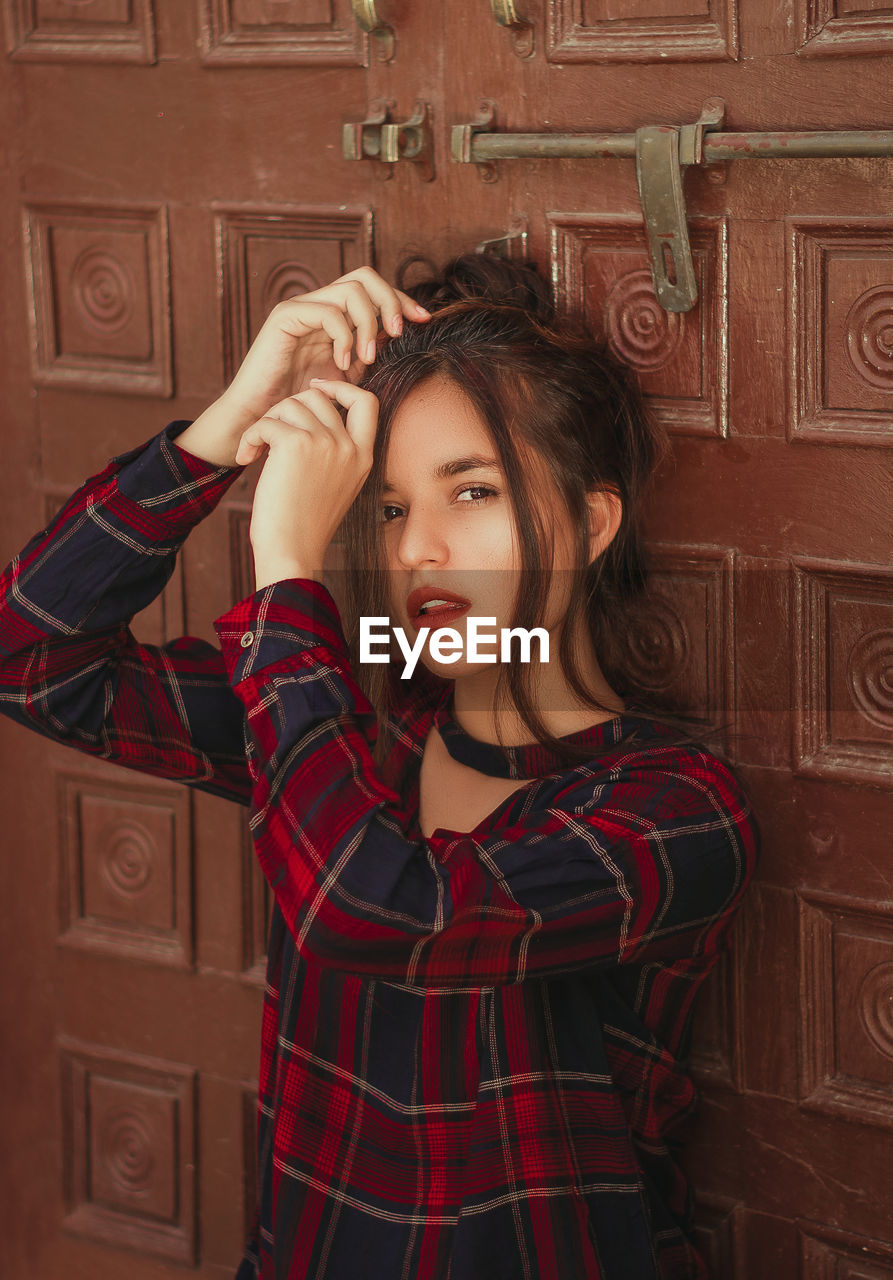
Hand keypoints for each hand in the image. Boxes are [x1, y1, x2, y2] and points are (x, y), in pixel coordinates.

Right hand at [175, 267, 428, 466]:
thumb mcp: (348, 381)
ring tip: (368, 358)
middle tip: (399, 334)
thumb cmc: (303, 409)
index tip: (424, 322)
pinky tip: (343, 364)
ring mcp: (301, 309)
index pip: (374, 290)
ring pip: (351, 289)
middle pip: (365, 276)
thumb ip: (369, 358)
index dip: (401, 300)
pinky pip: (328, 311)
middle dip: (391, 301)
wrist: (262, 422)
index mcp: (335, 318)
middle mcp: (318, 306)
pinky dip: (344, 336)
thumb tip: (403, 342)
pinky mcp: (285, 318)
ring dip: (369, 322)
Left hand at [235, 380, 377, 590]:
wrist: (292, 553)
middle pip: (319, 397)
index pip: (367, 401)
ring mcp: (326, 444)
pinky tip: (246, 457)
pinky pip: (266, 422)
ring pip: (291, 404)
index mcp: (364, 457)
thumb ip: (336, 451)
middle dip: (289, 407)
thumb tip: (313, 409)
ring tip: (257, 449)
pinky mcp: (296, 445)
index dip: (341, 387)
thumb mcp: (335, 485)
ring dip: (267, 422)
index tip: (316, 390)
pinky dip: (250, 436)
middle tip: (272, 430)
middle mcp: (350, 447)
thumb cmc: (305, 525)